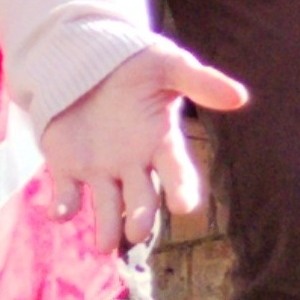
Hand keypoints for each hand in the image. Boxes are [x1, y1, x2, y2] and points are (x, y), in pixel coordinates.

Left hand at [40, 37, 249, 252]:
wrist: (91, 55)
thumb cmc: (138, 63)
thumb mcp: (169, 66)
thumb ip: (201, 82)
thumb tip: (240, 96)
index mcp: (160, 141)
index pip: (176, 170)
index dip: (181, 188)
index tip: (184, 206)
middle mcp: (133, 164)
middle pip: (141, 198)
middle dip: (140, 217)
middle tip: (137, 231)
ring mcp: (100, 169)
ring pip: (106, 208)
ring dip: (106, 227)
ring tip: (105, 243)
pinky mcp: (67, 167)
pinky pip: (66, 194)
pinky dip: (63, 207)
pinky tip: (59, 212)